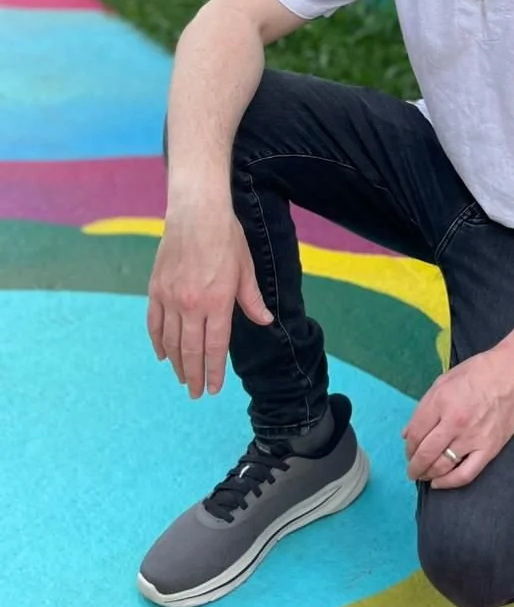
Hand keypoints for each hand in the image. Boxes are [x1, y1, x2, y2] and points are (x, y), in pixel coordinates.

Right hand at [146, 203, 272, 396]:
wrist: (196, 213)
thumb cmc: (226, 237)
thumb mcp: (245, 268)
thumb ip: (251, 299)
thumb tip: (265, 321)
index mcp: (217, 302)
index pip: (215, 347)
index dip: (215, 371)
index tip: (213, 389)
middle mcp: (191, 305)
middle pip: (191, 351)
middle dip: (195, 376)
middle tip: (196, 393)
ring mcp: (170, 298)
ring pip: (170, 342)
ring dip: (177, 364)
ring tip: (183, 378)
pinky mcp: (156, 289)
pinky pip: (154, 324)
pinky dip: (157, 342)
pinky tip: (163, 355)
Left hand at [403, 348, 513, 489]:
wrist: (513, 372)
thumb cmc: (477, 372)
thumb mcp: (444, 381)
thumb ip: (423, 407)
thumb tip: (406, 434)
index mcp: (441, 401)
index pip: (415, 434)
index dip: (408, 447)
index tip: (409, 451)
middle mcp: (454, 422)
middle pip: (425, 453)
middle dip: (414, 466)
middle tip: (412, 470)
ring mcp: (472, 437)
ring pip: (442, 466)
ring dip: (428, 474)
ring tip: (425, 475)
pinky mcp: (489, 448)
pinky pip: (465, 473)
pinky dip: (449, 482)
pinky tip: (439, 483)